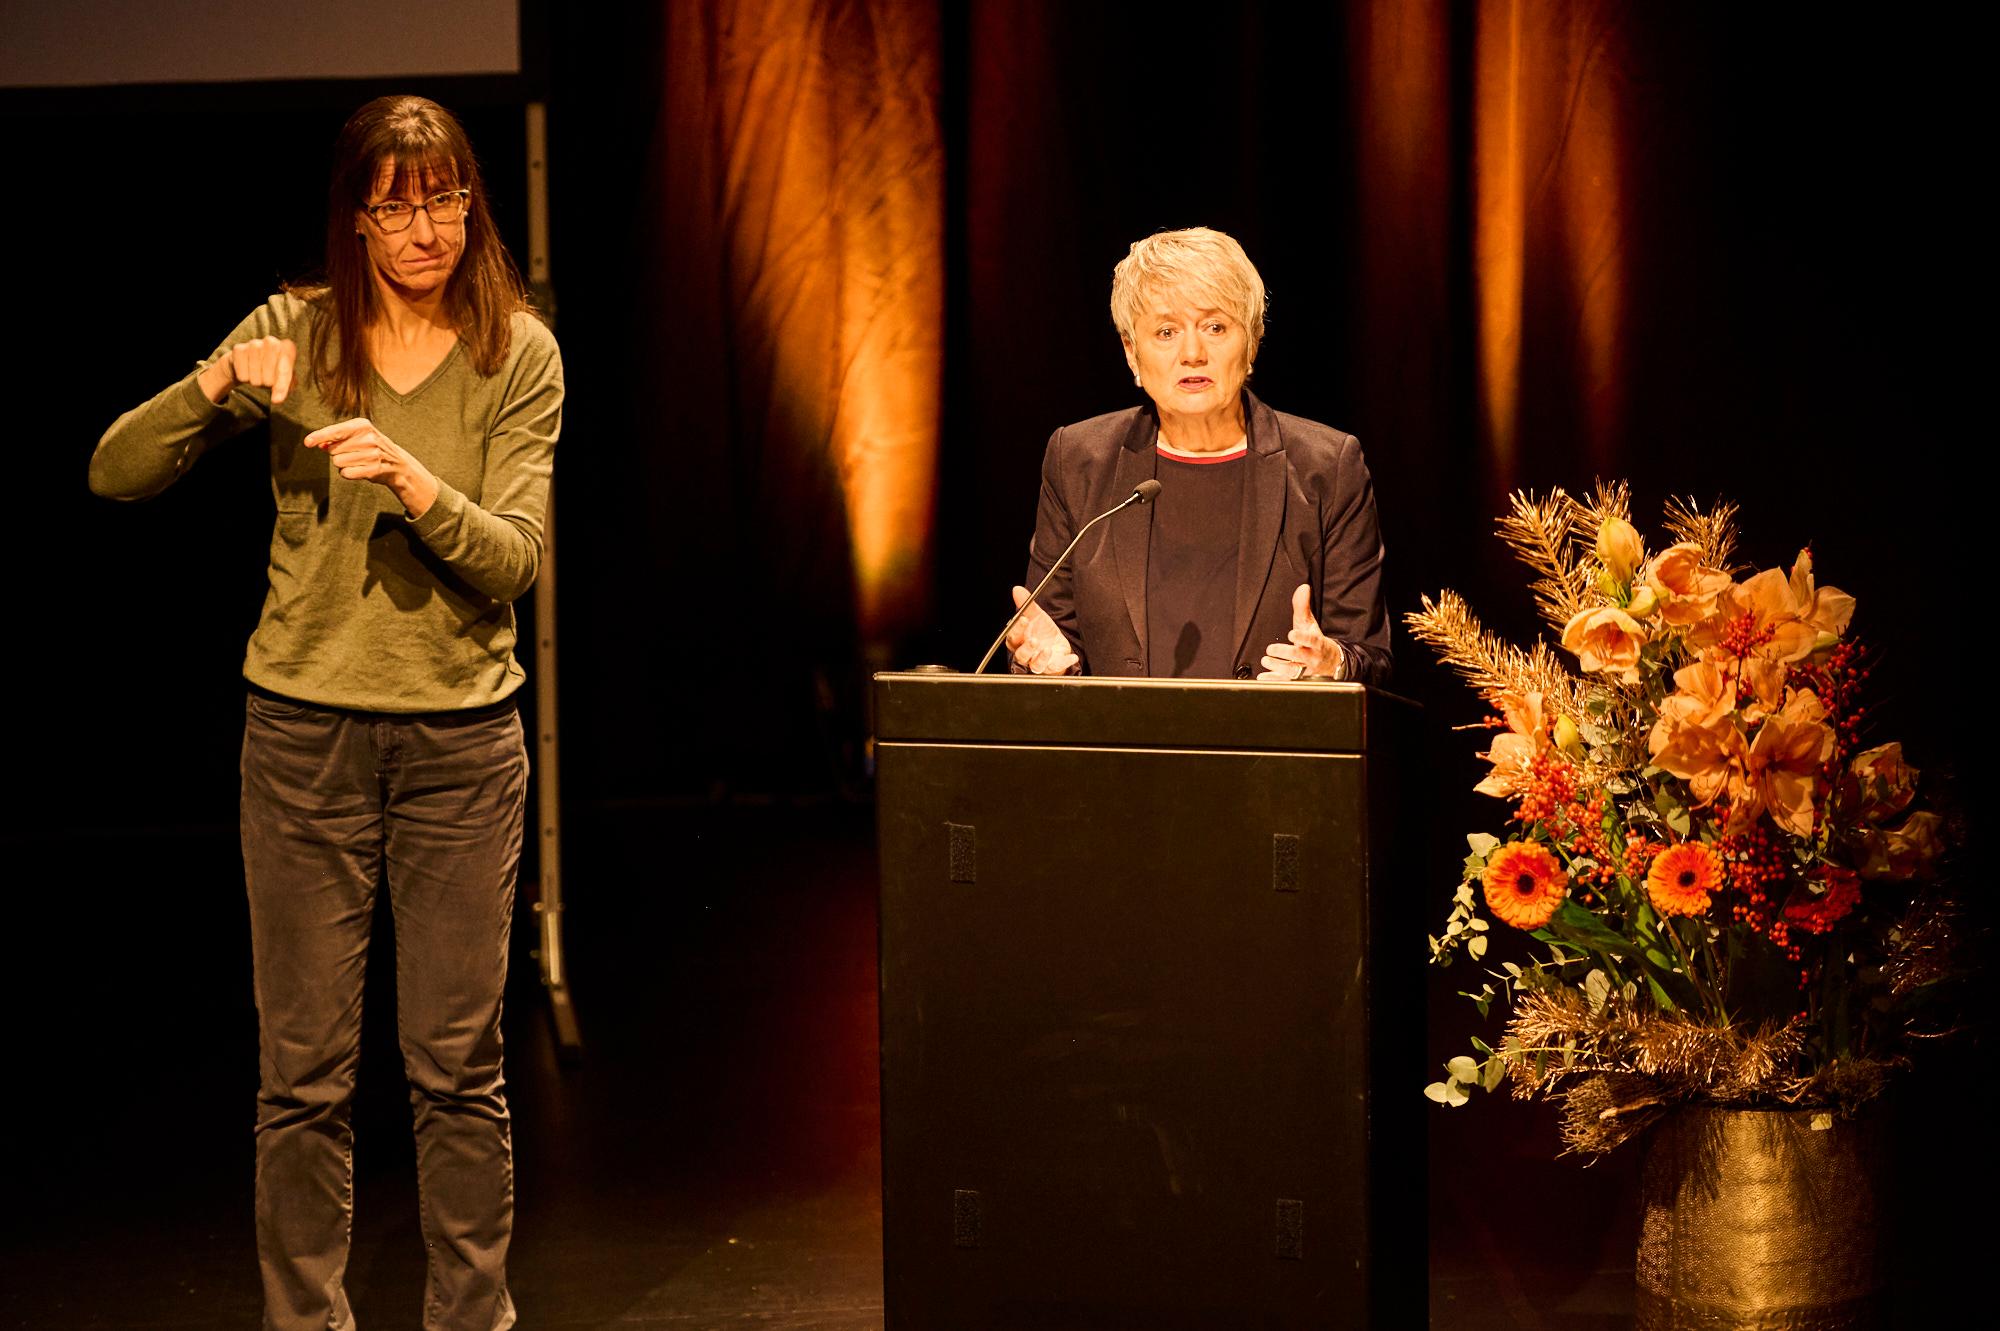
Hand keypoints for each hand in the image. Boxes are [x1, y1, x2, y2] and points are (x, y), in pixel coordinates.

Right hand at [198, 336, 296, 404]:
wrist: (248, 362)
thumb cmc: (272, 370)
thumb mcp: (284, 377)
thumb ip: (286, 387)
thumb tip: (277, 398)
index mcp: (287, 347)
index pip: (286, 369)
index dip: (281, 386)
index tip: (277, 400)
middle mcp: (271, 341)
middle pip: (270, 375)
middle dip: (268, 383)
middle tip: (267, 380)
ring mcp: (254, 343)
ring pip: (255, 374)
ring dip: (256, 381)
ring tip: (257, 375)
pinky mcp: (239, 348)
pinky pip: (242, 373)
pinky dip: (244, 377)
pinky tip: (247, 371)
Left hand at [303, 418, 439, 518]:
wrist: (397, 463)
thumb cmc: (370, 446)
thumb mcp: (356, 435)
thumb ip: (335, 437)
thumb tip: (318, 444)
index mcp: (362, 425)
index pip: (335, 431)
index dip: (319, 437)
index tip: (307, 442)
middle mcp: (368, 438)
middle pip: (333, 450)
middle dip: (337, 453)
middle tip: (353, 453)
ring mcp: (372, 454)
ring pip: (338, 462)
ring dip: (343, 464)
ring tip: (357, 461)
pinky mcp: (372, 469)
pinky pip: (346, 473)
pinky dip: (348, 473)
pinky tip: (359, 470)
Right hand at [1005, 586, 1079, 674]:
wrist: (1057, 644)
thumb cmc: (1042, 631)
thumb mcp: (1036, 615)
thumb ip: (1026, 604)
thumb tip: (1017, 589)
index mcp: (1019, 640)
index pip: (1013, 636)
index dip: (1017, 629)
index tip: (1023, 619)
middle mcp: (1027, 654)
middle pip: (1021, 655)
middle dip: (1027, 648)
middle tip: (1034, 639)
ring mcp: (1039, 662)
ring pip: (1035, 665)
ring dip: (1040, 658)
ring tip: (1047, 649)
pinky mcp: (1052, 667)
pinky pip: (1056, 668)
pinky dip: (1064, 663)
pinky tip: (1072, 657)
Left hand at [1259, 583, 1345, 681]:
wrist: (1330, 662)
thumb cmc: (1316, 641)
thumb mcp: (1309, 623)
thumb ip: (1303, 606)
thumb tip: (1302, 587)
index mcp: (1316, 643)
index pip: (1311, 640)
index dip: (1302, 638)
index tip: (1291, 634)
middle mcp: (1312, 658)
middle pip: (1300, 657)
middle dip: (1285, 653)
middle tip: (1270, 650)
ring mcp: (1306, 671)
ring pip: (1294, 672)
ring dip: (1278, 667)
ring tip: (1266, 660)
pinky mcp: (1299, 680)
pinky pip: (1287, 683)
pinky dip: (1274, 680)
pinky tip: (1263, 676)